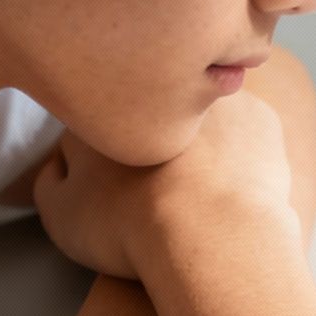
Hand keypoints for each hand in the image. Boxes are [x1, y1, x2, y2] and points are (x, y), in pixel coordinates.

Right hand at [33, 91, 296, 279]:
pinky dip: (240, 151)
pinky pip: (246, 130)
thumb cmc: (130, 227)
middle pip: (153, 108)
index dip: (101, 153)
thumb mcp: (61, 213)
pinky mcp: (262, 116)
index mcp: (104, 100)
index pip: (97, 116)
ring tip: (199, 189)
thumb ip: (53, 177)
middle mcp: (162, 82)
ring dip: (199, 139)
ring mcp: (214, 93)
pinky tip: (233, 185)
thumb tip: (65, 160)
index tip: (114, 184)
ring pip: (201, 114)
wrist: (211, 234)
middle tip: (158, 187)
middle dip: (154, 137)